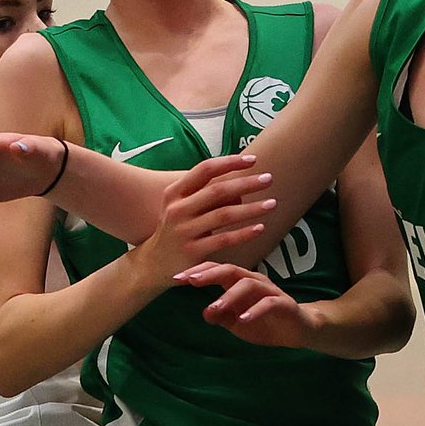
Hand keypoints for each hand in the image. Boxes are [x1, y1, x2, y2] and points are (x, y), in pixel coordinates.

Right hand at [134, 161, 276, 285]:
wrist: (152, 265)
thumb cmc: (175, 229)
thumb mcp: (182, 207)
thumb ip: (207, 194)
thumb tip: (242, 184)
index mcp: (175, 193)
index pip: (205, 169)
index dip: (230, 162)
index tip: (253, 160)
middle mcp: (178, 210)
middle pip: (218, 190)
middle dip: (246, 183)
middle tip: (269, 179)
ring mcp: (184, 231)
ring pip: (224, 215)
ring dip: (252, 208)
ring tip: (272, 203)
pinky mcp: (192, 252)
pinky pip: (224, 239)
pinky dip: (244, 233)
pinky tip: (260, 228)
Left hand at [176, 262, 317, 349]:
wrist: (299, 328)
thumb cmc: (265, 321)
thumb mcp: (237, 322)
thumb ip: (221, 316)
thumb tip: (204, 313)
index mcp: (241, 281)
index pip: (217, 270)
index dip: (198, 271)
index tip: (176, 277)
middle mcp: (254, 281)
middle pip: (230, 270)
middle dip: (209, 274)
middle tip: (190, 280)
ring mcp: (270, 291)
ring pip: (248, 284)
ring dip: (229, 295)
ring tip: (214, 308)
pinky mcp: (284, 304)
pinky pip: (268, 303)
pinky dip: (255, 310)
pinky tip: (242, 319)